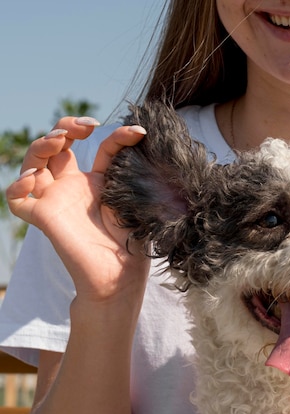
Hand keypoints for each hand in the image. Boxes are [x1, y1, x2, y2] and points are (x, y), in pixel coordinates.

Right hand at [6, 117, 148, 305]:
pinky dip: (17, 186)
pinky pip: (16, 200)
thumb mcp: (136, 203)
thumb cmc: (132, 247)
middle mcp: (74, 189)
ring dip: (41, 144)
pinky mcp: (42, 219)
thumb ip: (131, 173)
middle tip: (85, 129)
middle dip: (66, 127)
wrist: (119, 279)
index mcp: (99, 185)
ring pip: (33, 163)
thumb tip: (142, 138)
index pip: (99, 149)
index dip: (115, 136)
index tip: (138, 133)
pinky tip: (35, 180)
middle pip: (56, 147)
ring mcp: (56, 201)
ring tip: (60, 141)